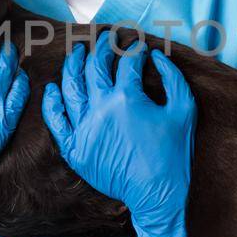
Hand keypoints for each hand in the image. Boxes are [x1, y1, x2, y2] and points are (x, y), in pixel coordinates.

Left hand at [40, 29, 196, 236]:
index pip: (126, 63)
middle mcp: (100, 108)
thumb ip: (173, 78)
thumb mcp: (184, 110)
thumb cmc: (174, 155)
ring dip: (73, 65)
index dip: (133, 50)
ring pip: (70, 87)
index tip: (137, 47)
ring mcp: (84, 128)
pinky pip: (56, 120)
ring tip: (77, 54)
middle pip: (94, 68)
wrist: (157, 195)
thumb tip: (157, 57)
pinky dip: (52, 101)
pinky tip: (53, 88)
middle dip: (101, 49)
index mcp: (127, 97)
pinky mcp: (74, 148)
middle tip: (106, 41)